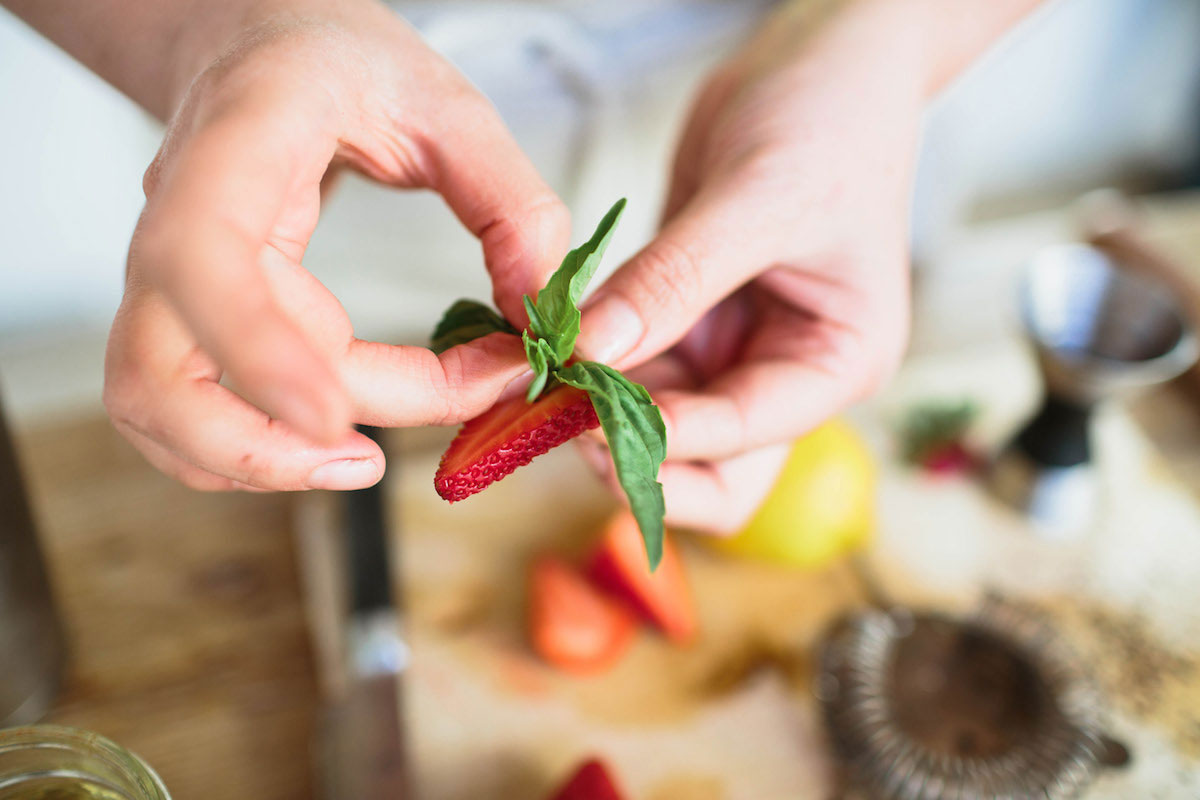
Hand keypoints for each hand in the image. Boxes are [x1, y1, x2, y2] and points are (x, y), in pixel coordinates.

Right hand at [104, 3, 567, 490]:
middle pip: (158, 369)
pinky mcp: (187, 311)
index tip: (334, 416)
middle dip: (260, 447)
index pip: (203, 254)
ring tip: (360, 460)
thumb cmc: (337, 61)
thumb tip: (543, 318)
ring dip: (253, 460)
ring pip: (156, 405)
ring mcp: (171, 274)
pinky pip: (183, 406)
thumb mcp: (446, 105)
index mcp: (238, 146)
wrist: (257, 42)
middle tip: (368, 463)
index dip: (256, 347)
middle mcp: (180, 220)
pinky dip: (249, 446)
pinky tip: (333, 435)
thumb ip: (510, 204)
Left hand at [575, 1, 929, 531]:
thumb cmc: (830, 121)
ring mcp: (734, 349)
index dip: (663, 436)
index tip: (582, 412)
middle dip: (636, 455)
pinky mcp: (688, 319)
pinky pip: (632, 366)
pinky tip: (548, 342)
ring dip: (598, 411)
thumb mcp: (758, 200)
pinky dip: (591, 363)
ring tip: (538, 375)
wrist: (820, 60)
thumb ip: (674, 280)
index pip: (744, 434)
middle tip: (559, 419)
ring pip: (657, 422)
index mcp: (836, 362)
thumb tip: (592, 349)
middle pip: (708, 466)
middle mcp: (785, 371)